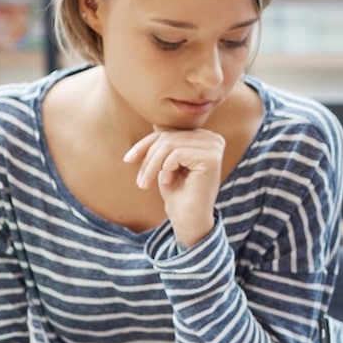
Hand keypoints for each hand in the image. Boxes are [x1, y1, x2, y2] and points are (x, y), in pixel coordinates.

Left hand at [124, 129, 225, 246]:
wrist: (188, 219)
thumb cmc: (177, 192)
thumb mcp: (166, 163)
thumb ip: (166, 143)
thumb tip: (157, 123)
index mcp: (205, 137)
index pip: (169, 132)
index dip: (146, 144)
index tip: (128, 160)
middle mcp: (213, 139)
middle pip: (168, 137)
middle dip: (148, 158)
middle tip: (140, 180)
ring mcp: (214, 147)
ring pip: (170, 144)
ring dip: (152, 165)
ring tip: (146, 183)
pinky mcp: (211, 158)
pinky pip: (176, 153)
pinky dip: (165, 169)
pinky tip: (168, 181)